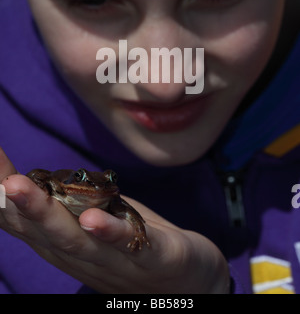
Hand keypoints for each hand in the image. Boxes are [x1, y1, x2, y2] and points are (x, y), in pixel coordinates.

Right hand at [0, 147, 229, 293]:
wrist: (190, 280)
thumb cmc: (132, 243)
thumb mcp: (92, 216)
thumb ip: (61, 202)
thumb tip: (23, 179)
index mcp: (69, 246)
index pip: (28, 224)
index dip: (2, 198)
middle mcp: (86, 258)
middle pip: (46, 232)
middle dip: (18, 205)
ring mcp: (120, 262)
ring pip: (79, 241)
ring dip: (48, 216)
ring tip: (19, 188)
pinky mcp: (158, 258)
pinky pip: (133, 246)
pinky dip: (111, 233)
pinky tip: (92, 217)